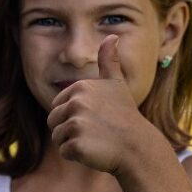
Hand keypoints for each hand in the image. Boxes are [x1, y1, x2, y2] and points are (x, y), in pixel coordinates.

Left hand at [47, 35, 151, 173]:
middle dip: (70, 130)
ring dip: (73, 143)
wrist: (137, 146)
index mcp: (81, 87)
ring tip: (95, 140)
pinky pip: (65, 152)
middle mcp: (77, 103)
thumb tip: (112, 35)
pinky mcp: (76, 144)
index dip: (73, 116)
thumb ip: (109, 61)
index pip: (58, 106)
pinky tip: (94, 151)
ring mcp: (76, 124)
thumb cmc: (125, 116)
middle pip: (54, 122)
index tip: (94, 118)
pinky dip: (77, 156)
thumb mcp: (117, 84)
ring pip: (57, 137)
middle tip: (94, 132)